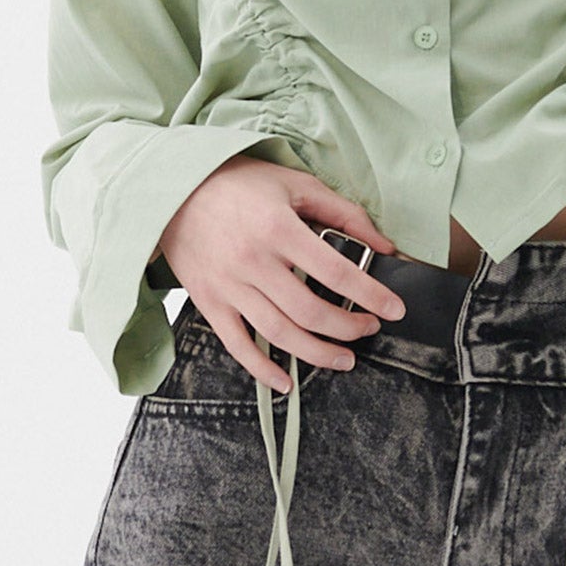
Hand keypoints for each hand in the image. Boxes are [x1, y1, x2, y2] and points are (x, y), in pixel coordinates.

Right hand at [157, 159, 408, 393]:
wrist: (172, 189)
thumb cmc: (238, 183)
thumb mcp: (294, 184)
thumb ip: (343, 213)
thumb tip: (386, 246)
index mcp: (278, 229)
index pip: (336, 273)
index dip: (371, 295)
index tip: (393, 310)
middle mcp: (253, 262)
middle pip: (311, 312)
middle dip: (348, 328)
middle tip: (368, 329)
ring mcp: (229, 286)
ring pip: (280, 334)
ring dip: (317, 354)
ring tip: (345, 359)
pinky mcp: (209, 302)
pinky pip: (238, 346)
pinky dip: (262, 370)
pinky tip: (286, 382)